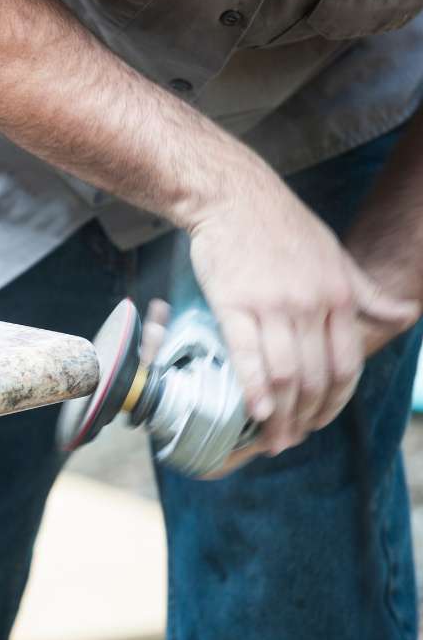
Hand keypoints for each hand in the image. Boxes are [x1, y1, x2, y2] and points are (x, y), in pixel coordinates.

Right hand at [186, 165, 418, 456]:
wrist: (233, 197)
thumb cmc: (281, 226)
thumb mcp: (335, 255)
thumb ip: (367, 293)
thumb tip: (407, 314)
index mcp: (339, 296)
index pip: (345, 365)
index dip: (333, 403)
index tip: (318, 423)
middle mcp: (312, 305)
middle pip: (314, 378)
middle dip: (305, 418)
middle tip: (291, 442)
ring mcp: (273, 305)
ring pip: (284, 374)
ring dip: (280, 415)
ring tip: (270, 439)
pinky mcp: (235, 304)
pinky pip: (247, 355)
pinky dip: (253, 389)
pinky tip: (254, 412)